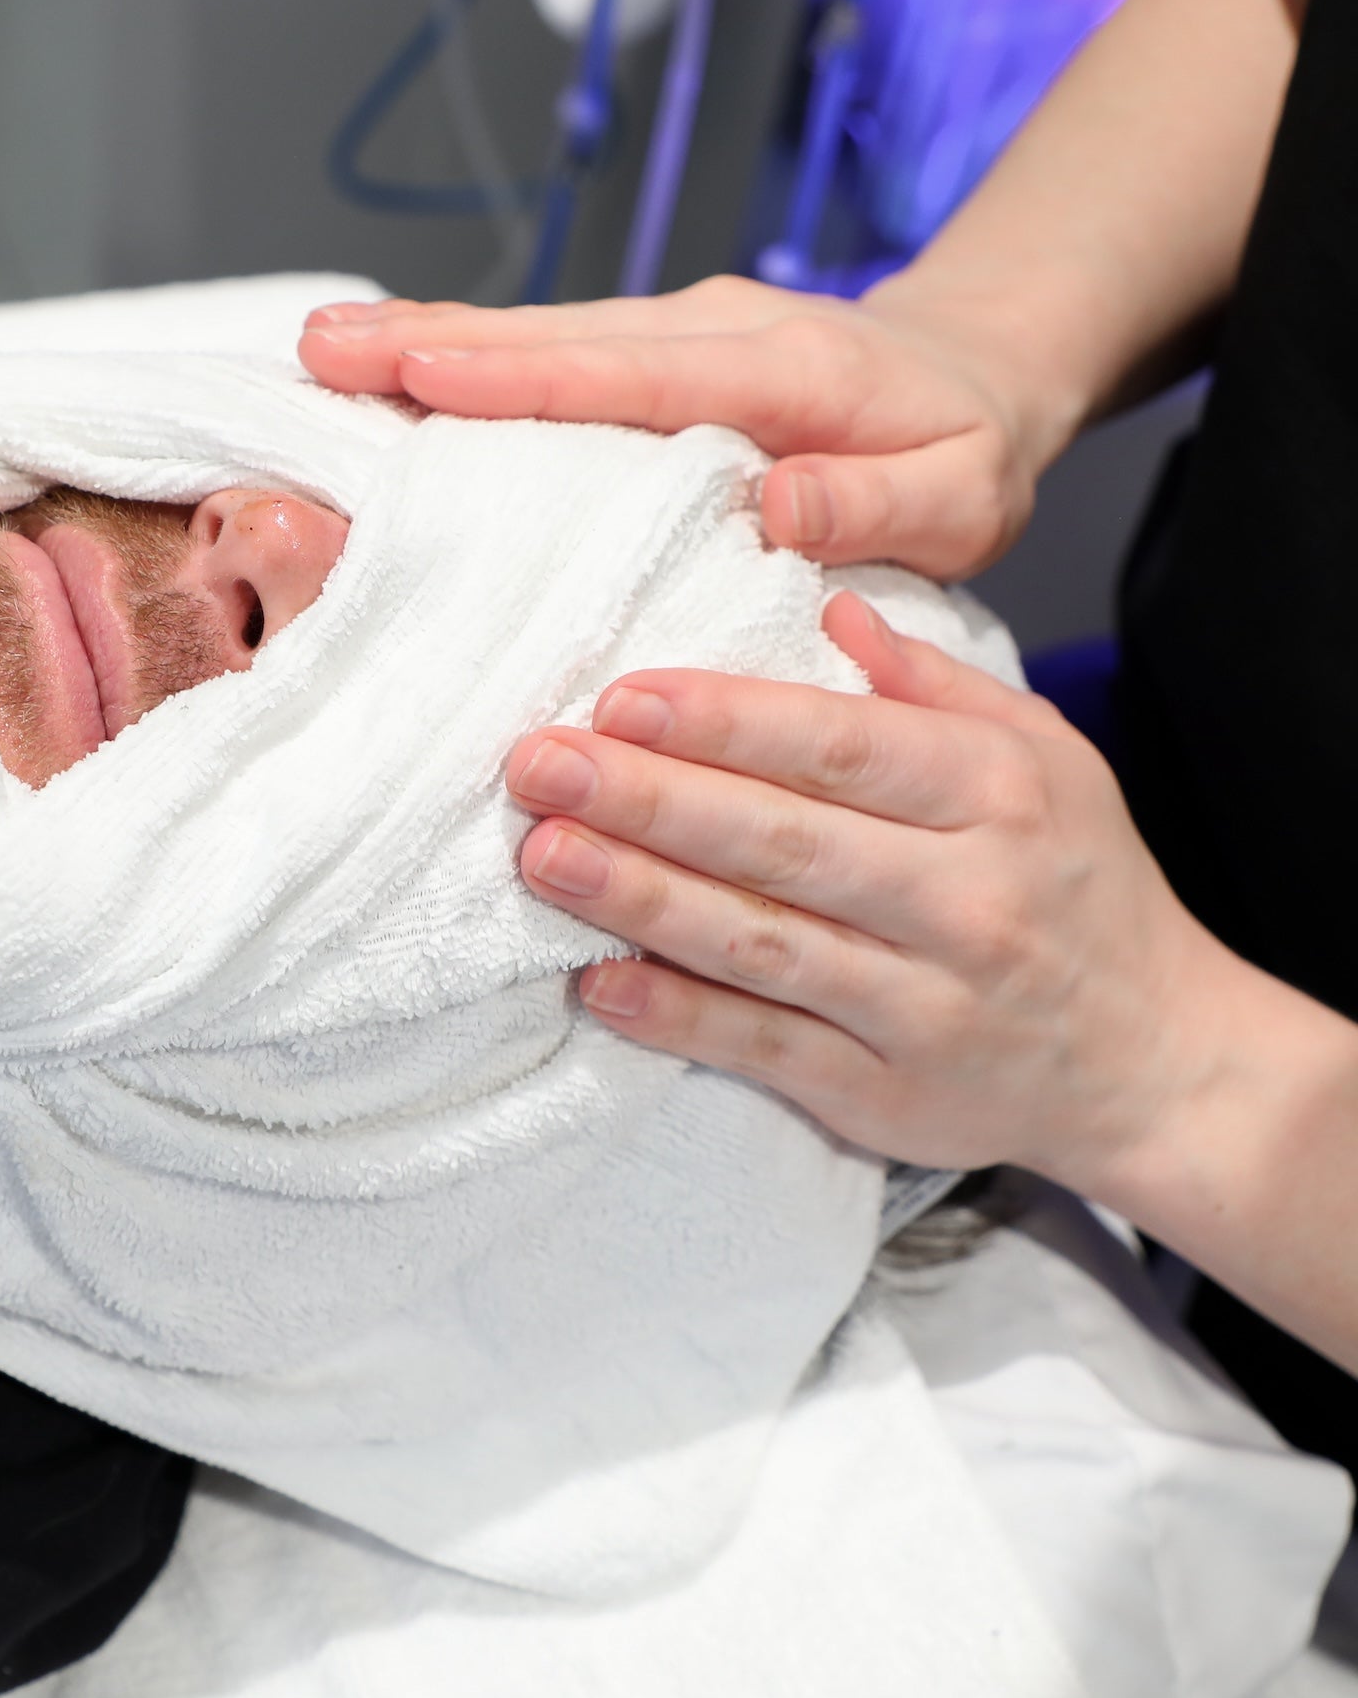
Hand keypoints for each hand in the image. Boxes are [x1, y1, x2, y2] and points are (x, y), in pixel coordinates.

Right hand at [299, 281, 1083, 580]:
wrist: (979, 368)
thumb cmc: (968, 449)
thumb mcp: (966, 497)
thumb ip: (884, 505)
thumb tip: (780, 508)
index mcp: (781, 370)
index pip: (634, 372)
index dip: (523, 378)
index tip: (421, 374)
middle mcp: (713, 332)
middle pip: (555, 338)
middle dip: (433, 343)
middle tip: (318, 351)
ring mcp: (677, 334)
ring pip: (540, 339)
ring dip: (431, 345)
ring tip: (324, 356)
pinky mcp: (656, 352)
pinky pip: (554, 358)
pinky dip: (473, 362)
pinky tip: (401, 376)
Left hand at [501, 592, 1233, 1193]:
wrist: (1158, 1062)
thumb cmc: (1081, 886)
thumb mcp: (1048, 757)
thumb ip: (934, 684)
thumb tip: (830, 604)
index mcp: (1000, 796)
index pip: (844, 748)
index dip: (725, 723)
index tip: (621, 698)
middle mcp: (965, 900)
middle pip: (783, 842)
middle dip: (648, 800)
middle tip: (539, 765)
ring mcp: (925, 1006)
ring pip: (760, 944)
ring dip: (639, 899)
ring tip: (543, 856)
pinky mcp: (886, 1093)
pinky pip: (765, 1049)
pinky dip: (677, 1017)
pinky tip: (596, 982)